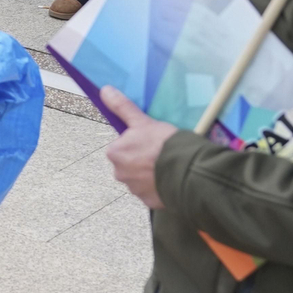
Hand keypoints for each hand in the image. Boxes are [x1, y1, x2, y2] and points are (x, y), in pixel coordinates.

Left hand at [99, 87, 176, 209]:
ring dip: (151, 174)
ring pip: (141, 179)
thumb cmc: (163, 143)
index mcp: (114, 153)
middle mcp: (119, 174)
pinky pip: (152, 193)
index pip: (122, 146)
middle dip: (142, 160)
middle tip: (161, 153)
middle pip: (130, 164)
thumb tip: (104, 89)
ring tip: (169, 166)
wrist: (187, 170)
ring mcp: (134, 190)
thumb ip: (122, 107)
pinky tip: (171, 180)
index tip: (152, 141)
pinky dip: (160, 187)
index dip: (137, 142)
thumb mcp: (143, 121)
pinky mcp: (149, 202)